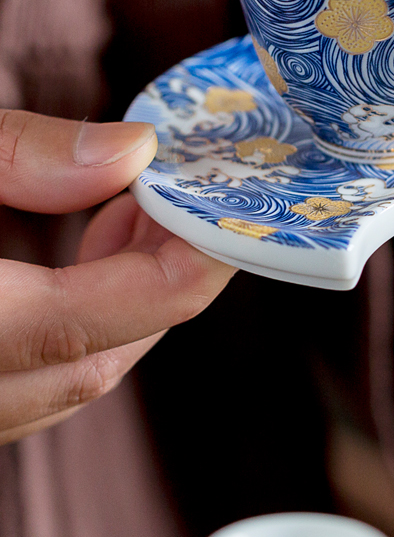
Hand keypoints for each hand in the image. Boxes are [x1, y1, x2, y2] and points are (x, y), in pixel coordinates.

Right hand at [1, 111, 235, 444]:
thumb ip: (20, 155)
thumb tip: (133, 151)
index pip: (84, 328)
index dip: (177, 270)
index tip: (228, 211)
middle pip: (89, 367)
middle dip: (164, 283)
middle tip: (192, 202)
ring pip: (64, 384)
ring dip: (127, 304)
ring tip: (145, 210)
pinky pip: (32, 382)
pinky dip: (82, 323)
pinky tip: (92, 245)